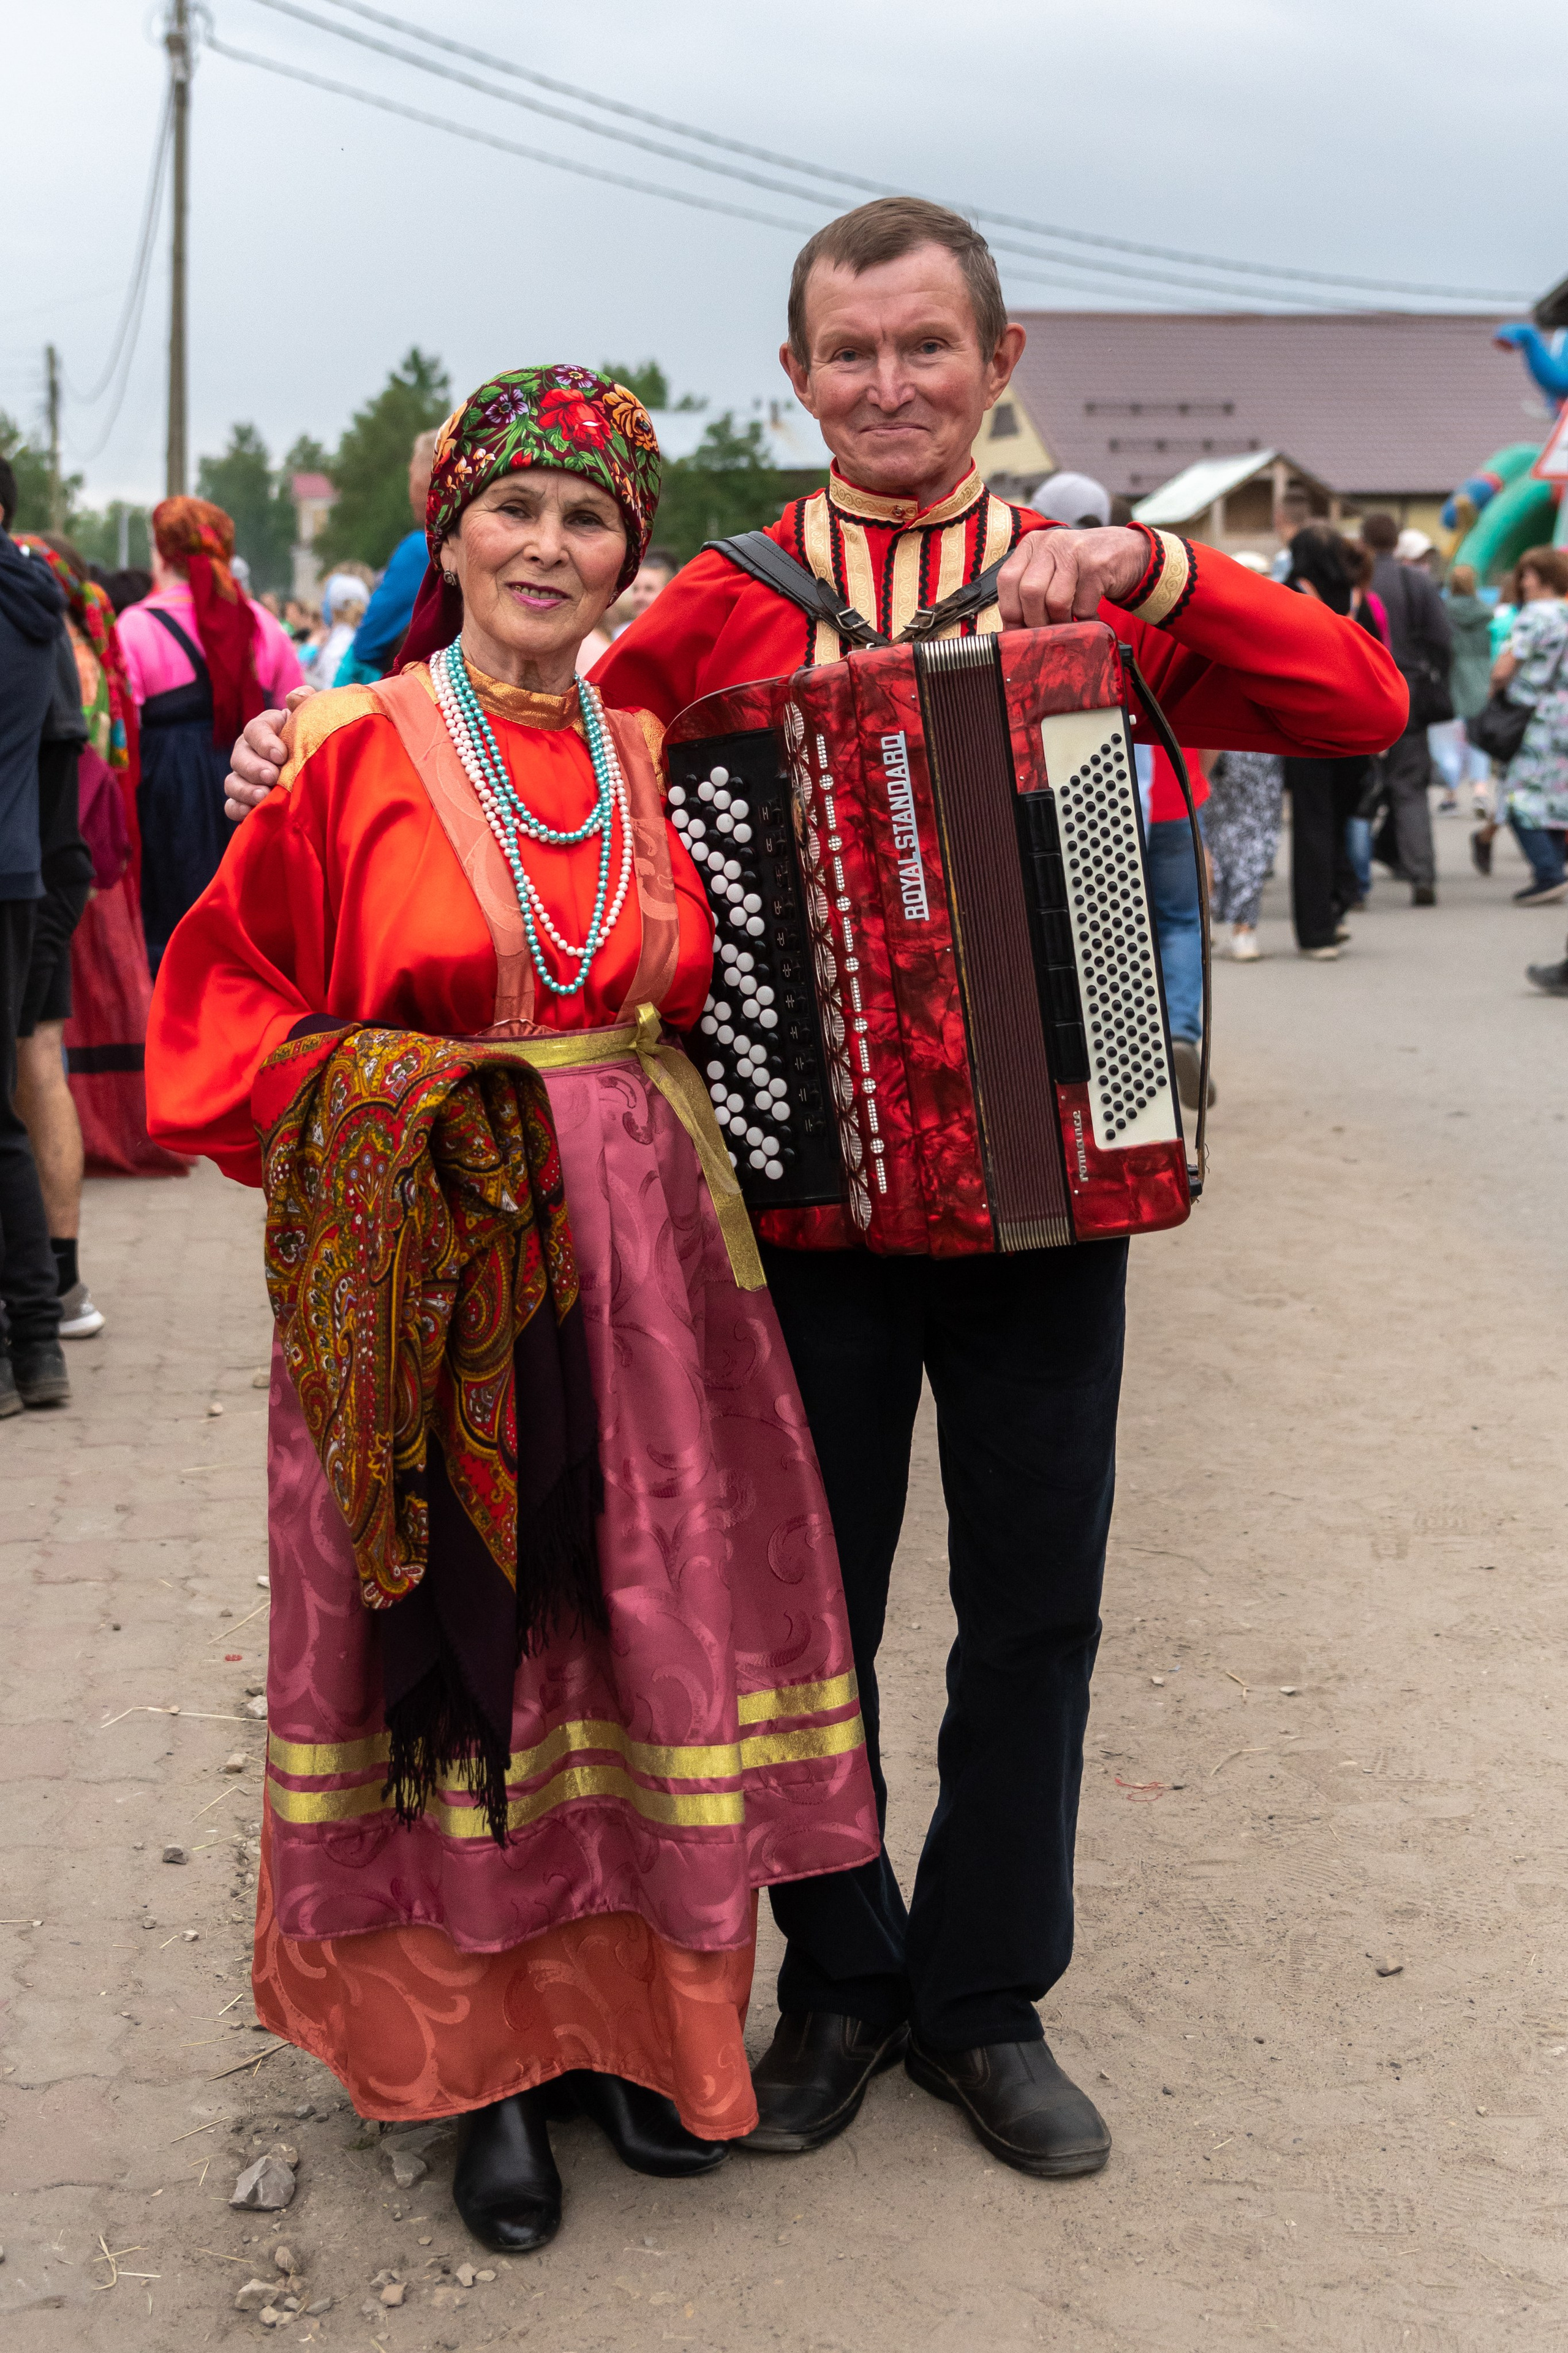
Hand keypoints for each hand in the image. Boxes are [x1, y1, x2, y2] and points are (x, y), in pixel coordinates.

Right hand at [224, 684, 314, 821]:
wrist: (323, 771)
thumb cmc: (316, 740)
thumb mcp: (314, 719)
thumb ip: (307, 703)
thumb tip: (295, 697)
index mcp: (264, 729)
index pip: (255, 730)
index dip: (265, 742)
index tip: (282, 755)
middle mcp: (249, 752)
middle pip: (239, 757)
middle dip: (254, 767)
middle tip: (272, 776)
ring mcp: (244, 777)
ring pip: (232, 782)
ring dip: (245, 790)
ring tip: (263, 795)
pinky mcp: (245, 801)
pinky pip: (231, 806)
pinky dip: (238, 809)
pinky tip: (250, 813)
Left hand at [997, 526, 1148, 627]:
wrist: (1127, 552)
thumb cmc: (1082, 567)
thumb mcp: (1051, 568)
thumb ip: (1030, 589)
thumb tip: (1012, 629)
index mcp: (1032, 544)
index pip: (1007, 580)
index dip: (1010, 611)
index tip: (1018, 630)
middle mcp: (1050, 543)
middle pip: (1029, 592)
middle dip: (1036, 621)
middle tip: (1046, 631)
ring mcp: (1074, 552)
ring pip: (1055, 601)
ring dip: (1061, 621)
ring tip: (1068, 621)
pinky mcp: (1096, 566)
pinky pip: (1081, 607)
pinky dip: (1084, 620)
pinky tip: (1088, 616)